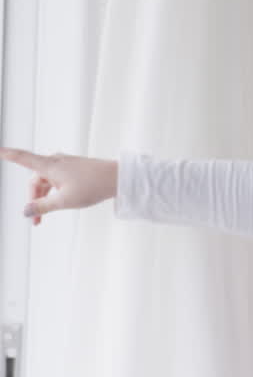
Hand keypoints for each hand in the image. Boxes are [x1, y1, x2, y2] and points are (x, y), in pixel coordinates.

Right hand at [0, 148, 118, 224]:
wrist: (118, 178)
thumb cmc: (93, 186)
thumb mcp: (65, 200)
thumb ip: (43, 206)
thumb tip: (26, 211)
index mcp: (49, 166)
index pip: (22, 158)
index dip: (8, 154)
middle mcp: (55, 161)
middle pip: (35, 181)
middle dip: (34, 200)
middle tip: (37, 222)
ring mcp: (65, 164)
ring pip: (46, 182)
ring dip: (44, 199)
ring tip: (46, 218)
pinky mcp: (74, 169)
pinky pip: (56, 181)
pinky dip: (54, 193)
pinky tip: (60, 203)